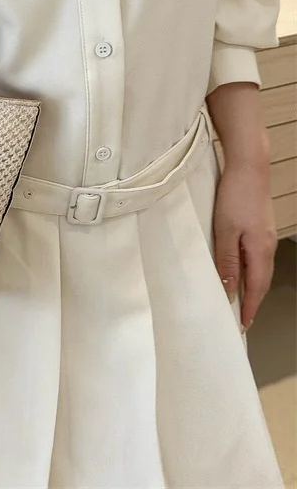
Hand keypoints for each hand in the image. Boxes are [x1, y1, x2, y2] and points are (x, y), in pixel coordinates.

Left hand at [212, 161, 276, 331]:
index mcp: (261, 251)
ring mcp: (265, 236)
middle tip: (238, 317)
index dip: (249, 308)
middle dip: (250, 301)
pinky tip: (237, 269)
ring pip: (258, 268)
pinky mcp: (260, 227)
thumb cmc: (235, 196)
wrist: (248, 167)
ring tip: (236, 298)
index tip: (241, 326)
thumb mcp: (225, 231)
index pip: (256, 289)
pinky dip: (247, 269)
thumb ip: (226, 261)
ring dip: (248, 285)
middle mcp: (267, 246)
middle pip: (260, 281)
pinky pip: (255, 256)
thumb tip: (229, 290)